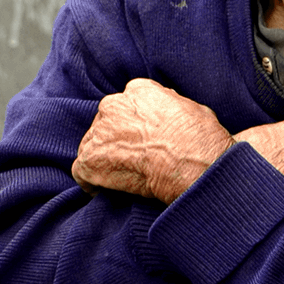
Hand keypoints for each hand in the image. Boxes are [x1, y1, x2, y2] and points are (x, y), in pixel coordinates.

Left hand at [73, 79, 232, 203]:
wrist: (193, 165)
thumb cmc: (202, 140)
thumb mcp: (193, 109)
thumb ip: (171, 106)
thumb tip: (170, 114)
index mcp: (139, 91)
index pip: (127, 105)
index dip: (133, 125)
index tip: (141, 140)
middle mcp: (114, 105)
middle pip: (106, 123)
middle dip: (115, 140)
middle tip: (132, 160)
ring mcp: (100, 132)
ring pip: (92, 145)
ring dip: (103, 160)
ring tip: (121, 177)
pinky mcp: (90, 160)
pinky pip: (81, 172)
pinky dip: (91, 183)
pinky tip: (105, 192)